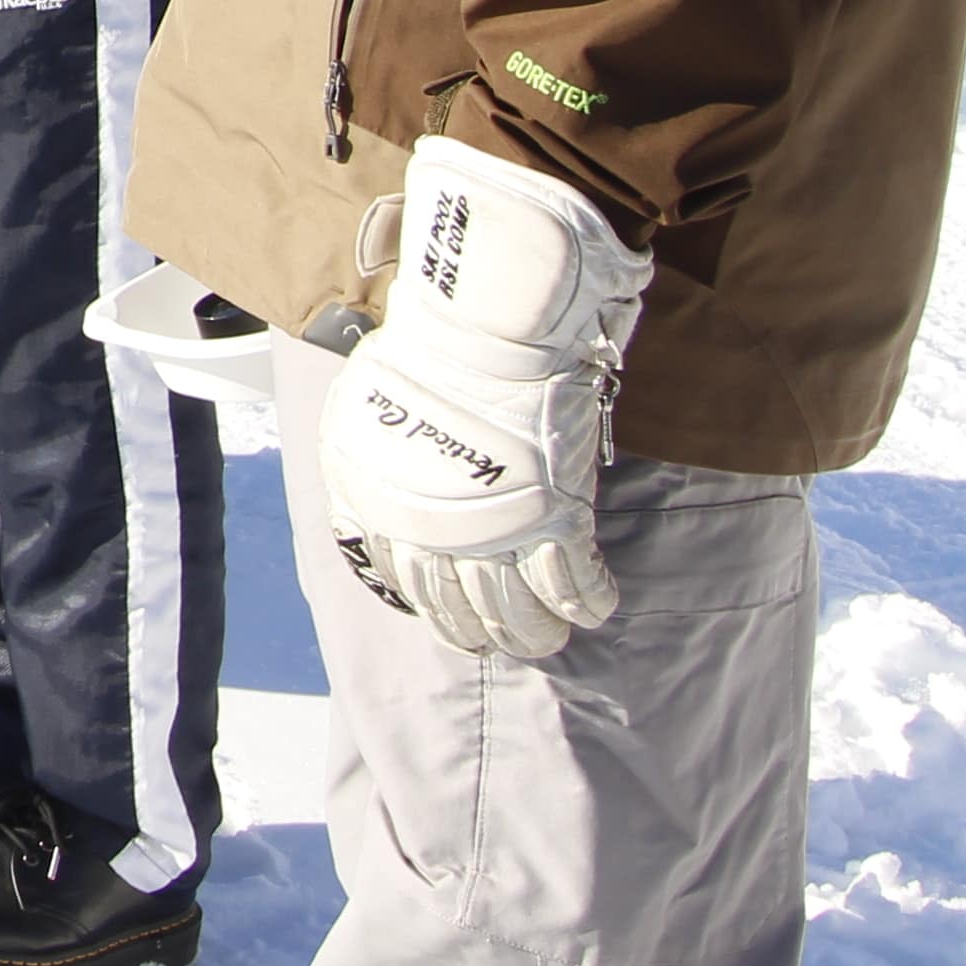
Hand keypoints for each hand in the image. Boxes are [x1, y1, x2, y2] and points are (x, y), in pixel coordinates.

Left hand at [322, 137, 655, 660]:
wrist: (483, 323)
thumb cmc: (430, 347)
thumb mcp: (370, 409)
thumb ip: (380, 458)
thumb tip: (375, 494)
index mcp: (376, 499)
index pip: (400, 578)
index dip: (432, 604)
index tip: (449, 617)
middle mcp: (425, 527)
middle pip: (456, 606)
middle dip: (483, 631)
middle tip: (503, 641)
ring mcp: (490, 528)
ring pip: (514, 610)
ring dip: (534, 632)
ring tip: (548, 642)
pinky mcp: (550, 517)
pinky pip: (570, 583)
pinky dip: (586, 601)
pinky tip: (595, 610)